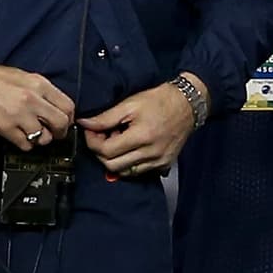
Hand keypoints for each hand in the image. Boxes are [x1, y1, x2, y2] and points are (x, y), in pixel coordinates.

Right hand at [0, 58, 74, 150]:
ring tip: (32, 133)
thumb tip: (57, 107)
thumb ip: (43, 91)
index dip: (69, 118)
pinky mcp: (5, 128)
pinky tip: (20, 135)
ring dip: (40, 139)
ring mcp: (18, 115)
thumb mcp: (25, 76)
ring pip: (43, 137)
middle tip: (53, 133)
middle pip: (61, 124)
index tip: (64, 122)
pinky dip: (25, 144)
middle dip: (60, 132)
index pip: (68, 106)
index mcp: (39, 84)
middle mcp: (32, 99)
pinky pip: (25, 144)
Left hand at [79, 78, 204, 176]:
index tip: (91, 131)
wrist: (187, 105)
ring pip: (124, 172)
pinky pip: (138, 172)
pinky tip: (131, 148)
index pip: (106, 151)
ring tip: (119, 140)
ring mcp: (158, 162)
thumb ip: (106, 117)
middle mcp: (151, 153)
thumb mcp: (130, 103)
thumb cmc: (160, 100)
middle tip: (104, 136)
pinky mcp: (164, 165)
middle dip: (101, 152)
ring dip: (115, 159)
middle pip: (112, 165)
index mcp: (142, 136)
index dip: (93, 142)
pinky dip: (128, 163)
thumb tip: (85, 124)